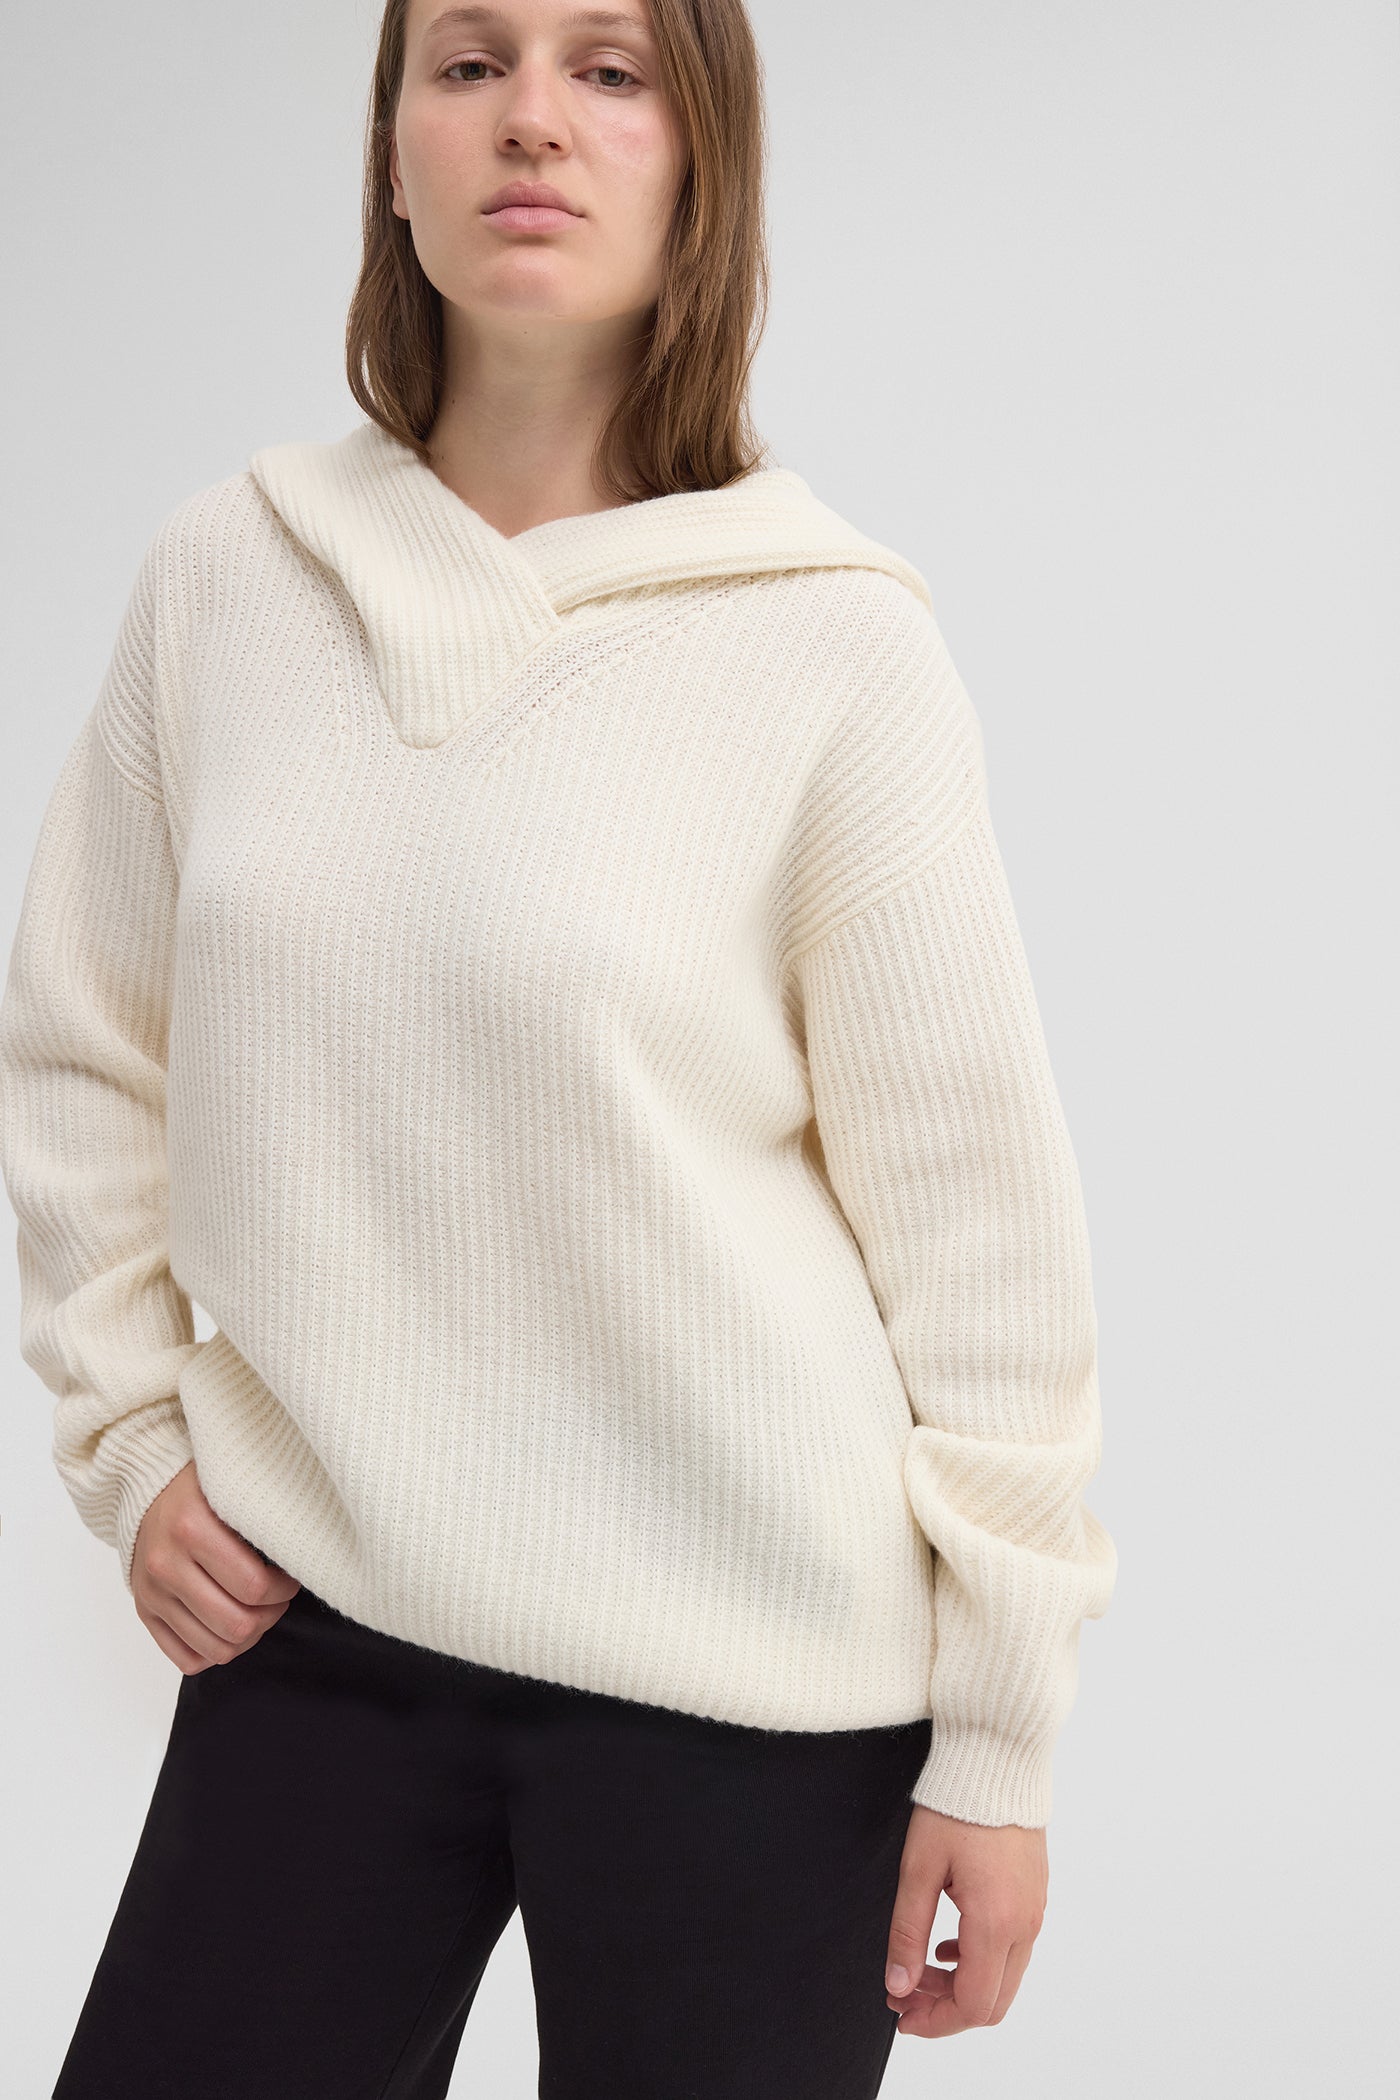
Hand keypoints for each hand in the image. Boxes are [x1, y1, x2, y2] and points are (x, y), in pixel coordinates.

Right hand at [131, 1460, 301, 1672]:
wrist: (147, 1488)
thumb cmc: (203, 1488)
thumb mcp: (233, 1487)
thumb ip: (264, 1516)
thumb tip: (307, 1548)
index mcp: (191, 1528)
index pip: (253, 1586)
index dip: (284, 1588)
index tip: (291, 1575)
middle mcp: (166, 1565)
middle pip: (237, 1624)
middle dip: (270, 1615)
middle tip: (278, 1596)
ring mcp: (152, 1593)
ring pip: (216, 1649)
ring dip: (248, 1636)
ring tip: (258, 1610)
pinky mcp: (144, 1612)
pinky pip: (188, 1660)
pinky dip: (216, 1651)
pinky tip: (229, 1624)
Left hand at [883, 1803, 1047, 2036]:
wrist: (996, 1756)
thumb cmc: (955, 1806)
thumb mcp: (919, 1869)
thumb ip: (908, 1932)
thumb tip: (898, 1986)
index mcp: (996, 1922)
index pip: (973, 2005)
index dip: (935, 2022)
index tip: (901, 2015)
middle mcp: (1025, 1924)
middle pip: (993, 2002)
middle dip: (946, 2009)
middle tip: (904, 1995)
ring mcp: (1035, 1910)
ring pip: (1004, 1979)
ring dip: (962, 1985)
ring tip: (918, 1968)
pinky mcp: (1035, 1896)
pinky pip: (1013, 1950)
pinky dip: (981, 1962)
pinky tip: (948, 1944)